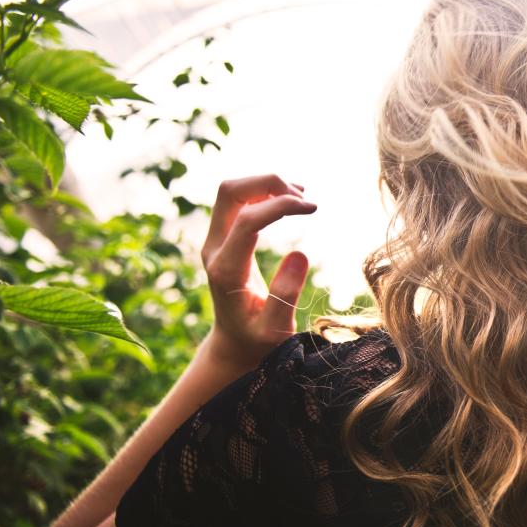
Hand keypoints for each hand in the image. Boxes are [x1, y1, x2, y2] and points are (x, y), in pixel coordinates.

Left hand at [200, 174, 316, 369]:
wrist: (234, 343)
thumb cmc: (258, 341)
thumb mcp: (276, 329)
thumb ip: (285, 294)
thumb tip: (300, 254)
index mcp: (226, 271)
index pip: (247, 220)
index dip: (280, 205)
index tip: (312, 208)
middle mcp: (214, 250)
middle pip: (229, 192)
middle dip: (268, 183)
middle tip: (304, 198)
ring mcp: (215, 242)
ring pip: (232, 192)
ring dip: (265, 185)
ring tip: (301, 198)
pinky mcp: (223, 238)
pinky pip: (237, 201)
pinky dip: (262, 192)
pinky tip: (289, 200)